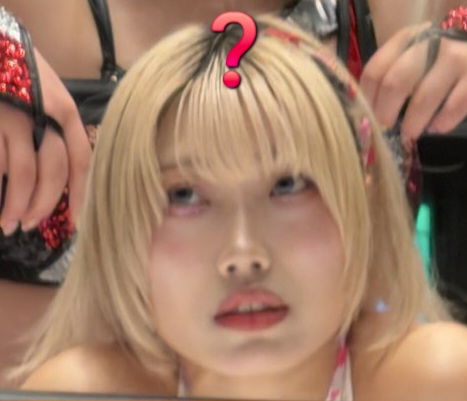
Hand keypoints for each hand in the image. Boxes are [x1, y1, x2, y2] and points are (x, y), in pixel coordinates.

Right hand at [0, 49, 91, 234]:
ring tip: (8, 224)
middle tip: (30, 226)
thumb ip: (53, 131)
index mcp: (64, 111)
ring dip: (16, 205)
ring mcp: (13, 117)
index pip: (81, 159)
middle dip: (44, 205)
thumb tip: (56, 181)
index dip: (82, 193)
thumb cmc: (14, 74)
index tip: (76, 220)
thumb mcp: (43, 97)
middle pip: (54, 172)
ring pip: (24, 173)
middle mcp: (44, 115)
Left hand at [360, 22, 466, 138]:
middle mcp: (431, 43)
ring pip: (423, 97)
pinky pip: (454, 105)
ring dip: (412, 123)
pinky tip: (436, 127)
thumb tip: (368, 115)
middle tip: (386, 127)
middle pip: (395, 83)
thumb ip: (390, 76)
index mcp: (407, 39)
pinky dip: (442, 122)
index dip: (368, 99)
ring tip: (409, 133)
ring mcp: (457, 57)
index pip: (375, 70)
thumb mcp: (412, 56)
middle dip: (385, 112)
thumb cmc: (437, 59)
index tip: (368, 117)